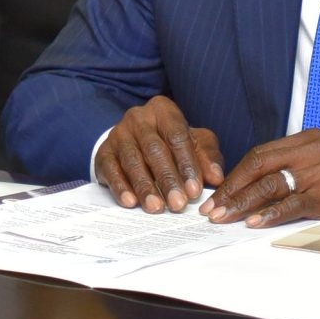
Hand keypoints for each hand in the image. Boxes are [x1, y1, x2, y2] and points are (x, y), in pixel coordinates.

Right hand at [96, 96, 224, 213]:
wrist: (136, 141)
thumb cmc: (171, 142)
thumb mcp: (194, 142)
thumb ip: (207, 157)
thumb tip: (216, 177)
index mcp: (163, 110)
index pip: (177, 136)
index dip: (187, 164)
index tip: (195, 191)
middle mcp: (138, 118)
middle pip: (154, 149)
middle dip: (167, 179)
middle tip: (177, 204)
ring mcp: (118, 134)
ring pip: (132, 160)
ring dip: (145, 186)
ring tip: (156, 207)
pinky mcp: (103, 151)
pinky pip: (111, 169)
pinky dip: (120, 187)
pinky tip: (130, 202)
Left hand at [200, 129, 319, 227]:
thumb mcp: (311, 166)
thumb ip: (281, 169)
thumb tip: (235, 187)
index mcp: (308, 139)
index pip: (259, 155)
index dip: (234, 176)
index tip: (216, 194)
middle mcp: (315, 152)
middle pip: (260, 167)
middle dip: (233, 190)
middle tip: (213, 209)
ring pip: (271, 186)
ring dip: (243, 204)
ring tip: (225, 217)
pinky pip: (292, 206)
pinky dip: (270, 214)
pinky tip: (254, 222)